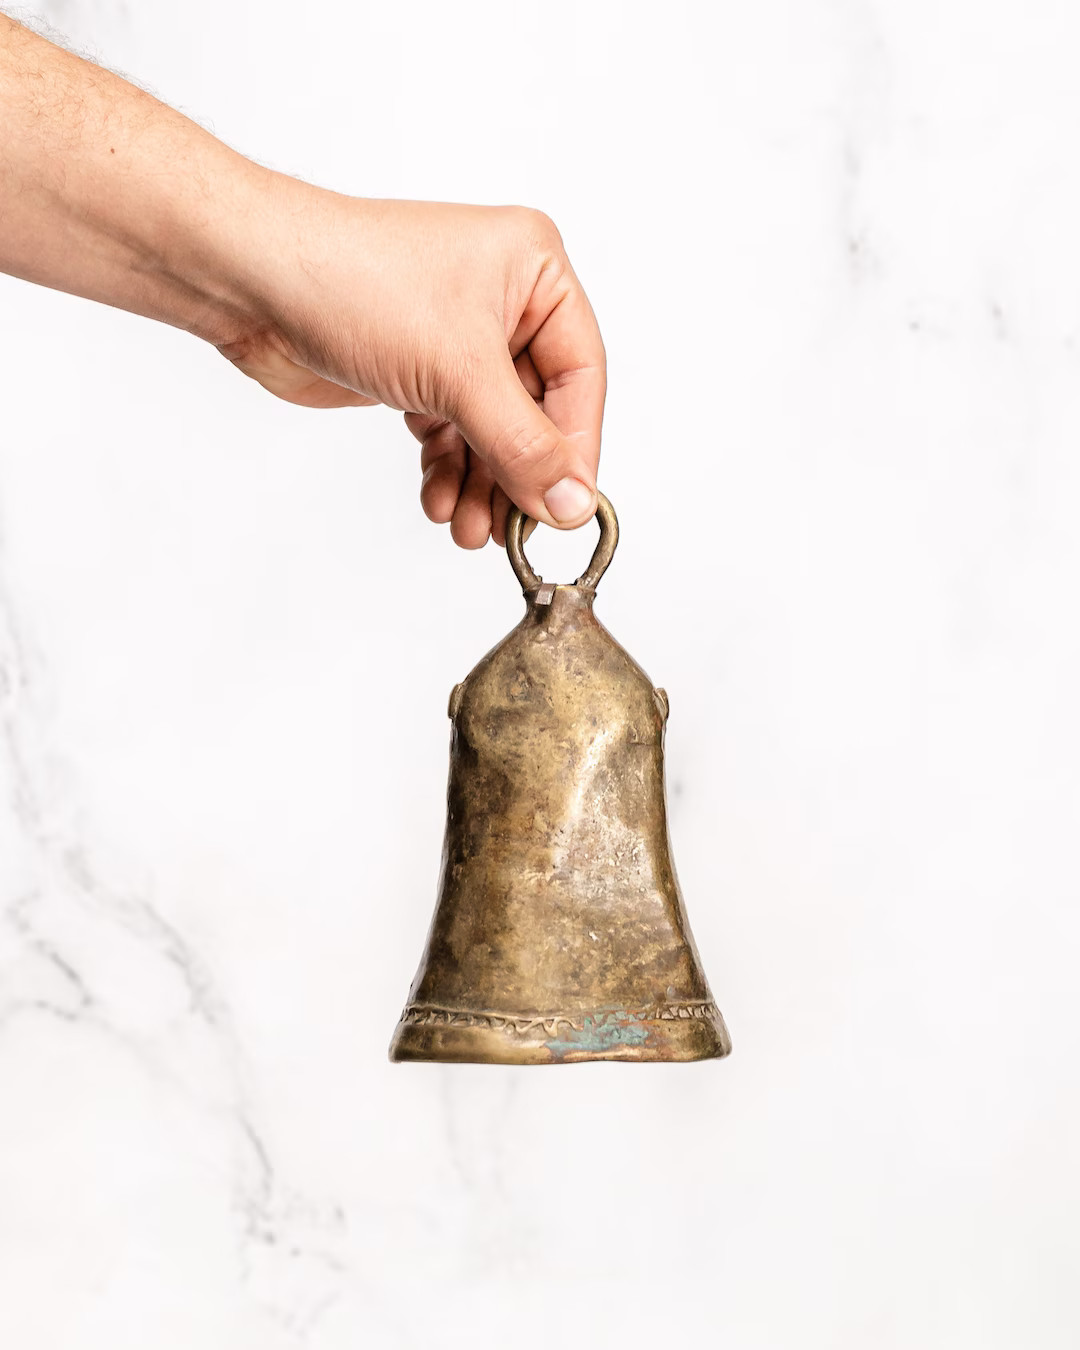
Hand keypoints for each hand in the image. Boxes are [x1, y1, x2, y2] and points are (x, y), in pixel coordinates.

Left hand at [219, 191, 605, 547]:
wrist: (251, 282)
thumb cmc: (355, 284)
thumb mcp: (458, 373)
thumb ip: (522, 446)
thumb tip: (573, 506)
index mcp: (534, 271)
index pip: (580, 376)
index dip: (574, 448)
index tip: (566, 509)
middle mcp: (503, 301)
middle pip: (536, 412)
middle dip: (517, 476)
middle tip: (511, 532)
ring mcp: (458, 339)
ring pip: (492, 431)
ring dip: (481, 486)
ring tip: (467, 530)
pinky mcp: (418, 371)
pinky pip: (452, 434)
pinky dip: (446, 471)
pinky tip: (437, 502)